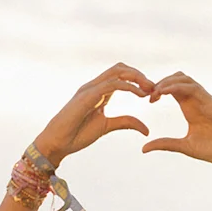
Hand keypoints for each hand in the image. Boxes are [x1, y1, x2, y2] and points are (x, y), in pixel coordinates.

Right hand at [32, 63, 153, 162]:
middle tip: (154, 87)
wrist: (57, 143)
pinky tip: (139, 95)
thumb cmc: (77, 135)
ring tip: (149, 90)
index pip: (121, 75)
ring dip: (137, 78)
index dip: (138, 80)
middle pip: (121, 68)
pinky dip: (129, 87)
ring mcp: (90, 88)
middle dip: (139, 75)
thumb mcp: (107, 127)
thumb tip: (146, 129)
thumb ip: (126, 123)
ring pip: (118, 71)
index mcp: (99, 91)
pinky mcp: (88, 95)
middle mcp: (94, 85)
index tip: (152, 92)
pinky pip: (112, 84)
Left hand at [140, 71, 211, 180]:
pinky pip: (193, 88)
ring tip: (154, 92)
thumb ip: (165, 144)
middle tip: (146, 93)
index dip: (157, 90)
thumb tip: (143, 148)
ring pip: (184, 79)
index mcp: (190, 108)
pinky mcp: (211, 102)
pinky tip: (163, 92)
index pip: (172, 90)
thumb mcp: (185, 147)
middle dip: (160, 82)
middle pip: (177, 79)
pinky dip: (176, 87)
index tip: (147, 99)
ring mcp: (205, 99)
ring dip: (167, 81)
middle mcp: (197, 100)